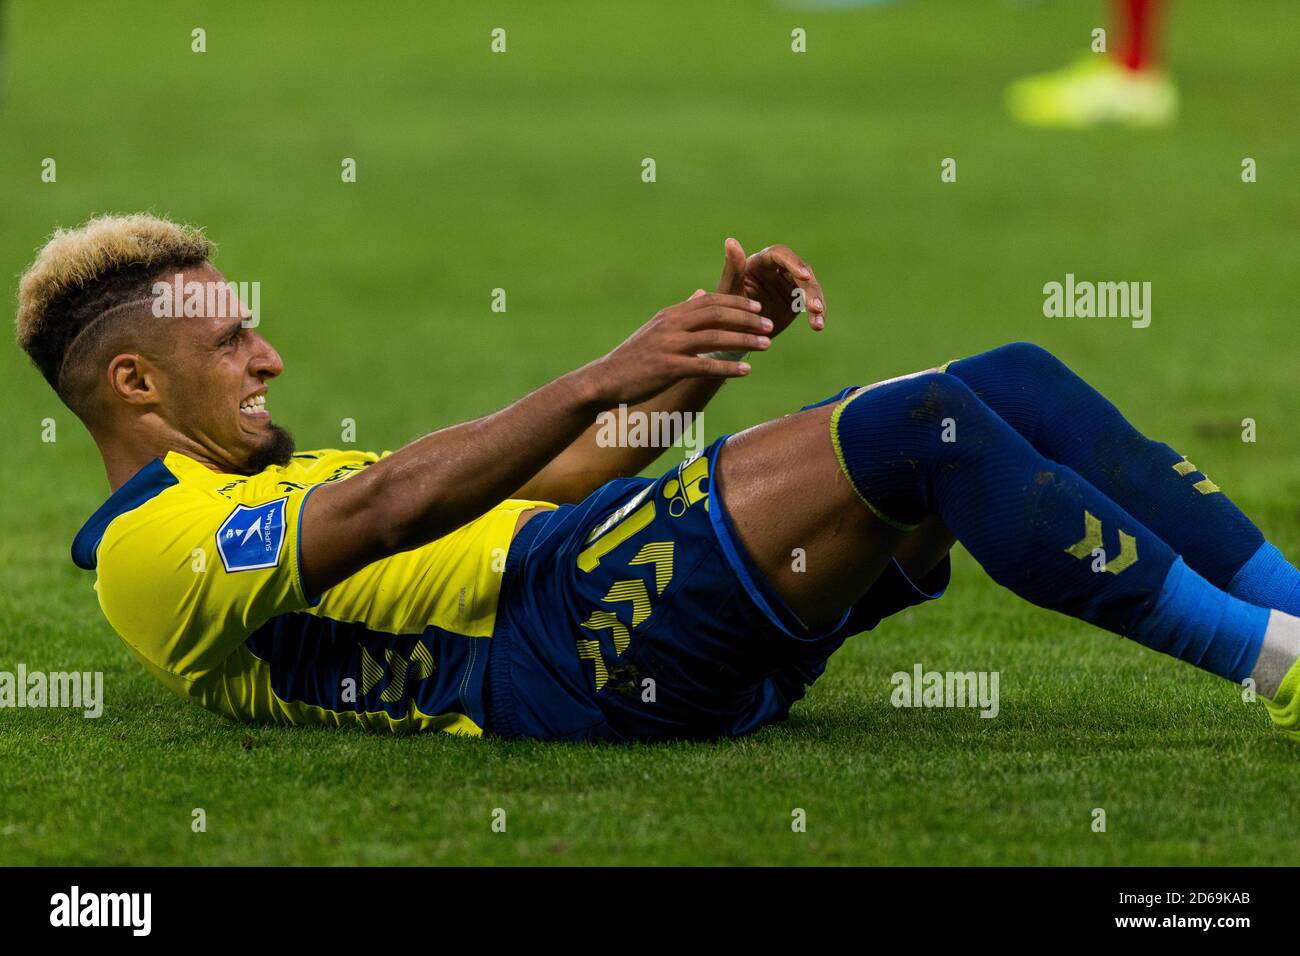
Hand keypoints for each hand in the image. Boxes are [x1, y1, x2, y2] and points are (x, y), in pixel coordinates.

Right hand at [586, 292, 774, 405]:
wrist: (604, 379)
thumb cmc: (633, 358)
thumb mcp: (656, 329)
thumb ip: (681, 313)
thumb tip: (700, 294)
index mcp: (670, 315)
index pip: (710, 301)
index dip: (737, 303)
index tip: (758, 307)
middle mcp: (671, 326)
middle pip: (717, 314)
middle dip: (747, 319)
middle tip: (769, 325)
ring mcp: (669, 346)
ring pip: (716, 338)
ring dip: (745, 340)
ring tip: (766, 345)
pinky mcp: (668, 368)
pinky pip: (705, 366)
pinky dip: (728, 367)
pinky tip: (745, 371)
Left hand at [714, 238, 825, 335]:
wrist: (733, 333)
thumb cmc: (725, 309)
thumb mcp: (728, 291)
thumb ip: (732, 269)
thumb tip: (730, 240)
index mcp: (760, 262)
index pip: (780, 255)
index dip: (793, 263)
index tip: (804, 277)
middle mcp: (777, 269)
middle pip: (801, 271)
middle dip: (810, 290)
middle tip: (814, 308)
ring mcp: (789, 284)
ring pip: (810, 287)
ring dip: (817, 303)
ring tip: (817, 322)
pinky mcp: (797, 299)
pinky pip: (813, 303)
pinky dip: (818, 314)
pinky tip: (818, 325)